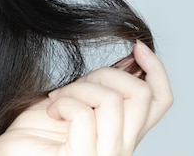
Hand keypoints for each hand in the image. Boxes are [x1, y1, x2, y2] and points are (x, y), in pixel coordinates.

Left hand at [0, 41, 172, 155]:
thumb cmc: (32, 140)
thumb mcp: (71, 104)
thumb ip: (96, 91)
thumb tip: (121, 62)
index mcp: (121, 135)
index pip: (160, 101)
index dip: (156, 69)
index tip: (137, 47)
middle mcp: (120, 149)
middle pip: (142, 94)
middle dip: (108, 73)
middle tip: (78, 84)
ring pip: (113, 99)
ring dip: (78, 88)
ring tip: (58, 100)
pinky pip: (84, 113)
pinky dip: (63, 103)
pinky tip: (51, 112)